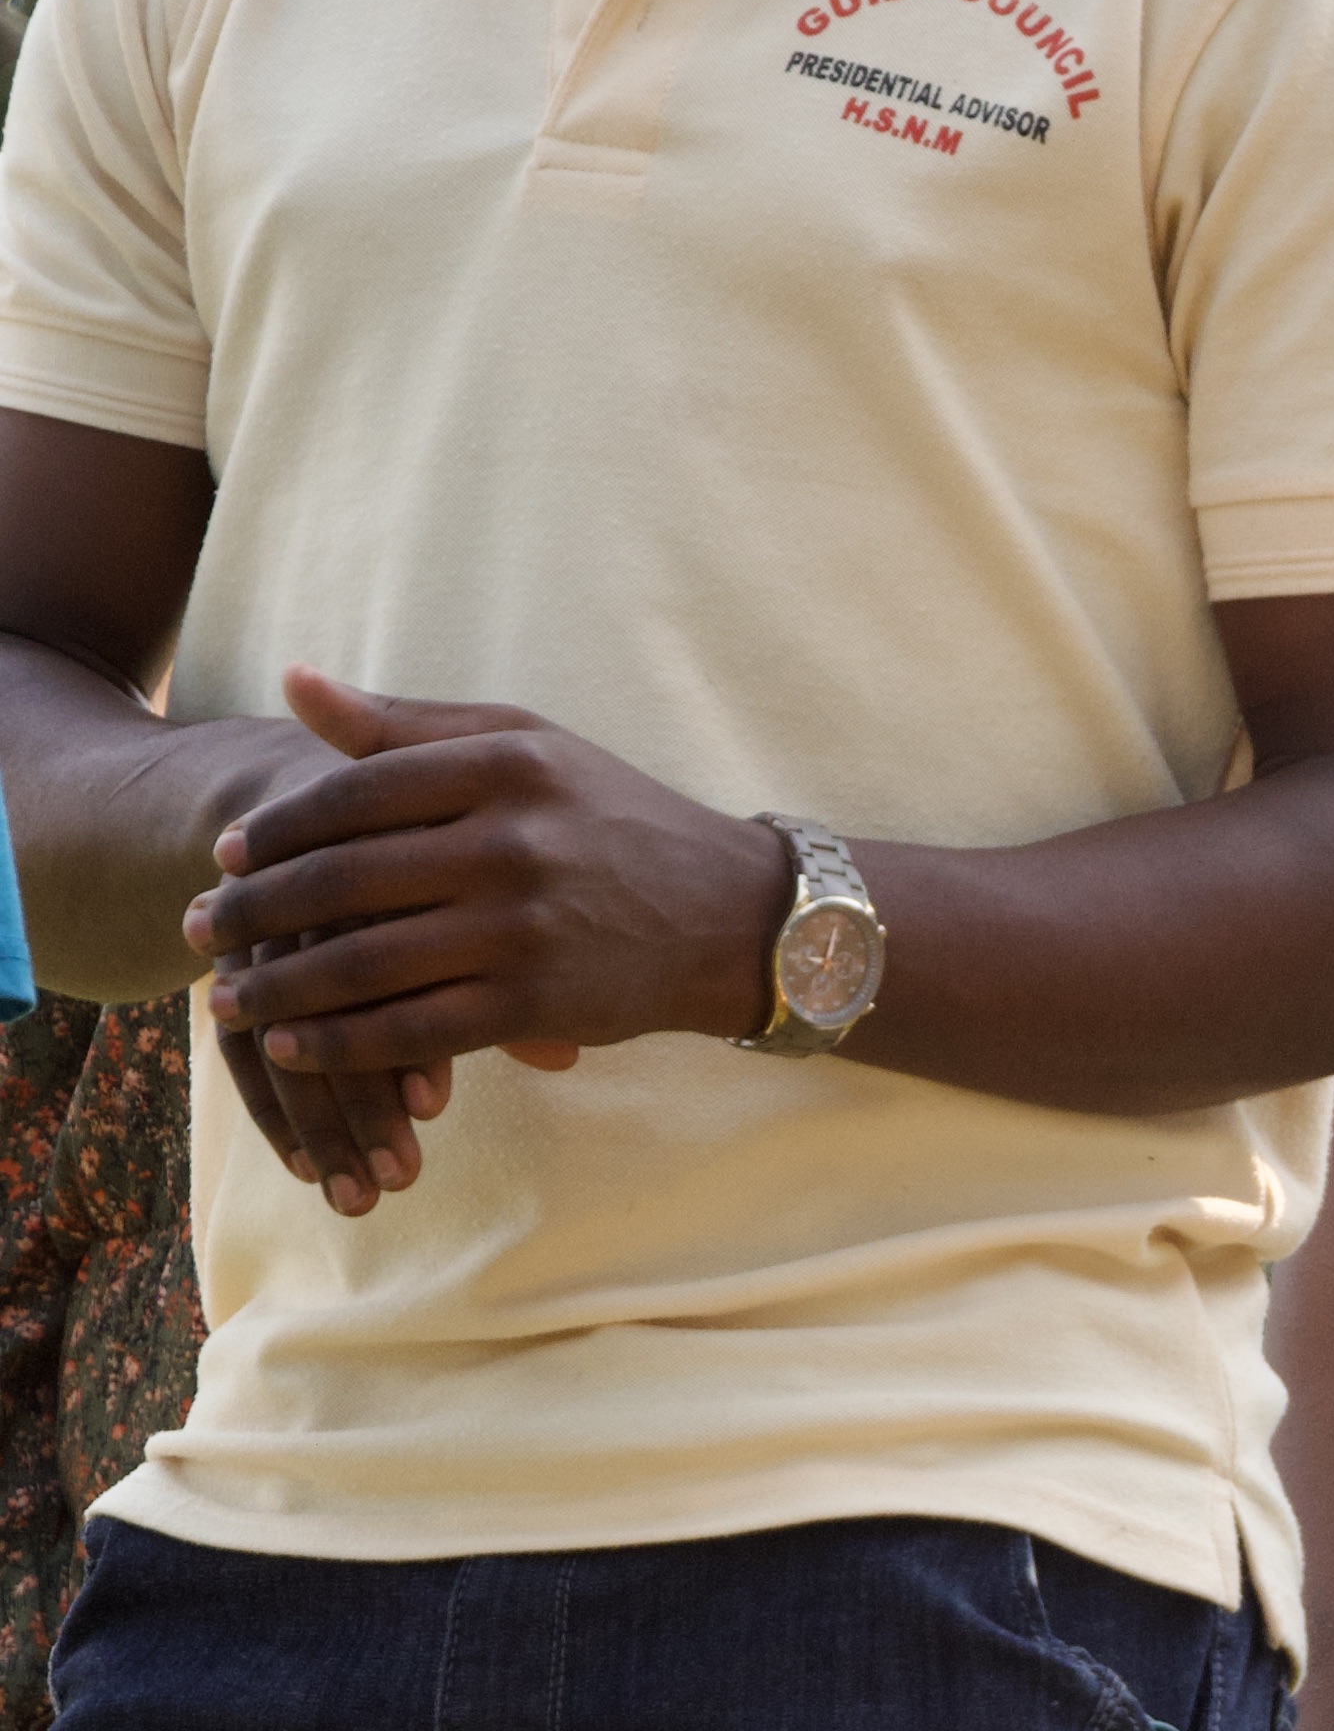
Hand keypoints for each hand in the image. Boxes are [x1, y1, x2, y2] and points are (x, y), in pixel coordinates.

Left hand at [185, 669, 777, 1198]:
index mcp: (502, 766)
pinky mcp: (536, 1006)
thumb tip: (295, 682)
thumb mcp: (527, 746)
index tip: (228, 856)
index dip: (277, 831)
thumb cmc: (616, 821)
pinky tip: (295, 1047)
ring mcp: (523, 929)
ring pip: (366, 963)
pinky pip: (413, 1029)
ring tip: (227, 1001)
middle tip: (200, 930)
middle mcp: (510, 843)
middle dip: (256, 913)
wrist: (735, 917)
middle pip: (345, 881)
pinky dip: (343, 1044)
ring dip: (281, 989)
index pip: (353, 796)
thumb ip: (407, 725)